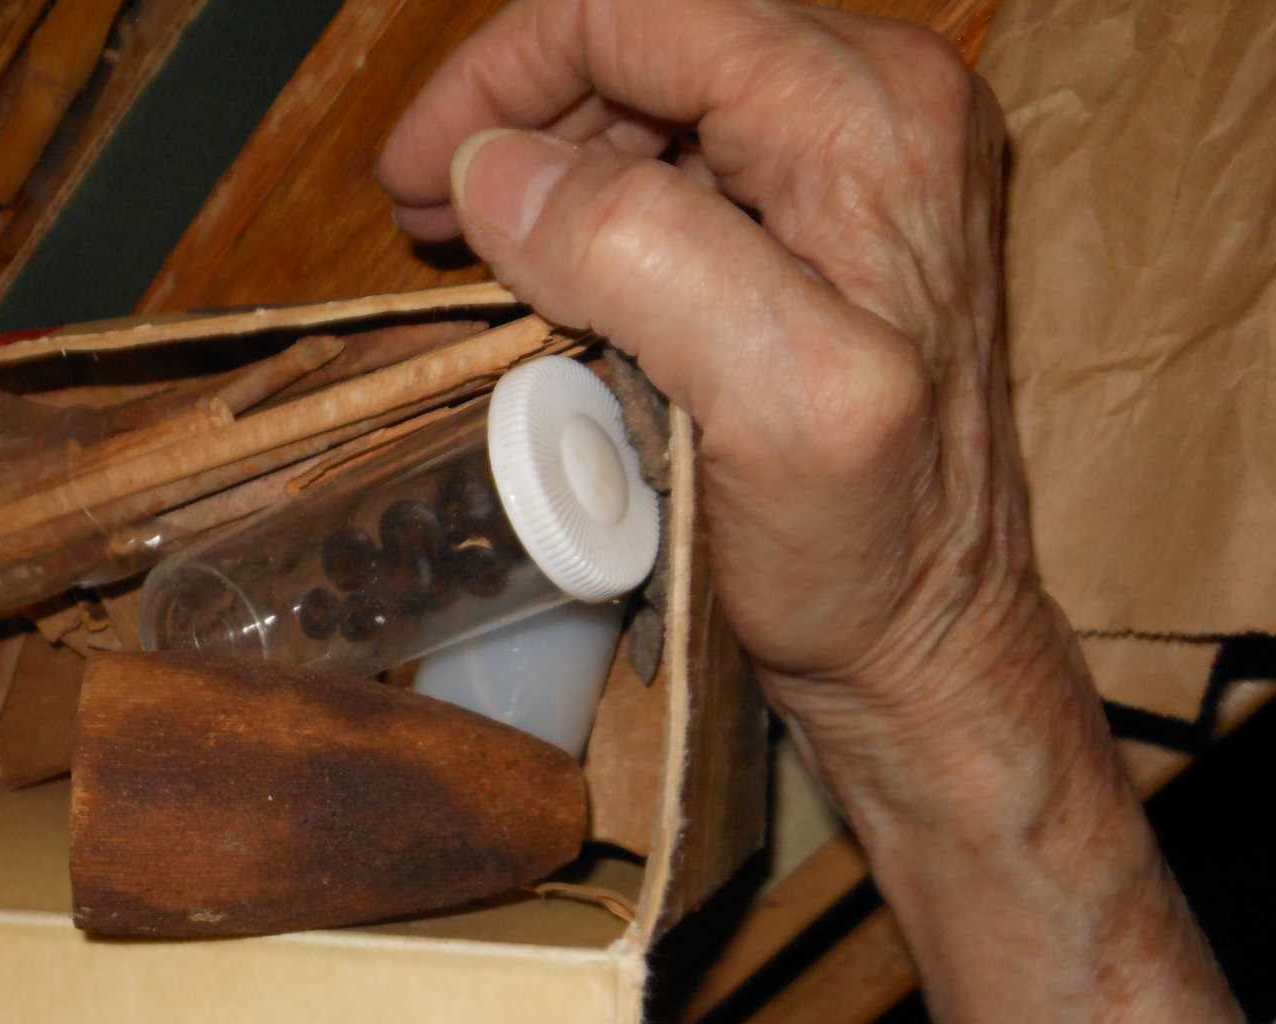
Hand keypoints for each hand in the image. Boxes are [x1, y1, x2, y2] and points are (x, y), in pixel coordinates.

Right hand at [378, 0, 1242, 1023]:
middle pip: (641, 41)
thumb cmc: (866, 555)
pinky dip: (592, 210)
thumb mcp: (772, 405)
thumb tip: (494, 172)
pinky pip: (680, 168)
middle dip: (513, 118)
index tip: (409, 181)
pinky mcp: (830, 226)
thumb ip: (644, 256)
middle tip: (425, 222)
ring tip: (473, 255)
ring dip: (544, 165)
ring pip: (651, 100)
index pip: (637, 11)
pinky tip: (549, 282)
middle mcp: (874, 110)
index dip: (495, 80)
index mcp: (865, 118)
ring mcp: (855, 166)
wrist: (928, 646)